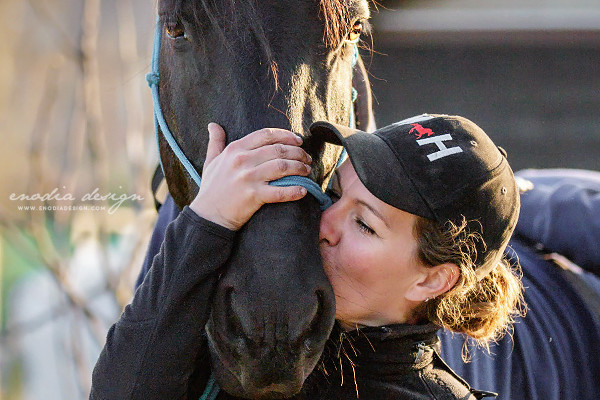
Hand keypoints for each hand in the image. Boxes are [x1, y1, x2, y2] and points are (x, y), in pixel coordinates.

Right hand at [190, 123, 311, 229]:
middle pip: (278, 150)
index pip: (266, 135)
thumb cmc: (211, 188)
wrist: (208, 216)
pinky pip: (280, 192)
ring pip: (282, 167)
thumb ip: (215, 142)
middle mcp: (242, 160)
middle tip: (306, 158)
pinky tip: (303, 190)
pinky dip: (294, 191)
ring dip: (299, 168)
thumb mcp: (210, 161)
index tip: (298, 140)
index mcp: (234, 149)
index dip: (286, 135)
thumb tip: (213, 125)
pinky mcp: (254, 196)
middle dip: (297, 152)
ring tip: (307, 170)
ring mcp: (248, 178)